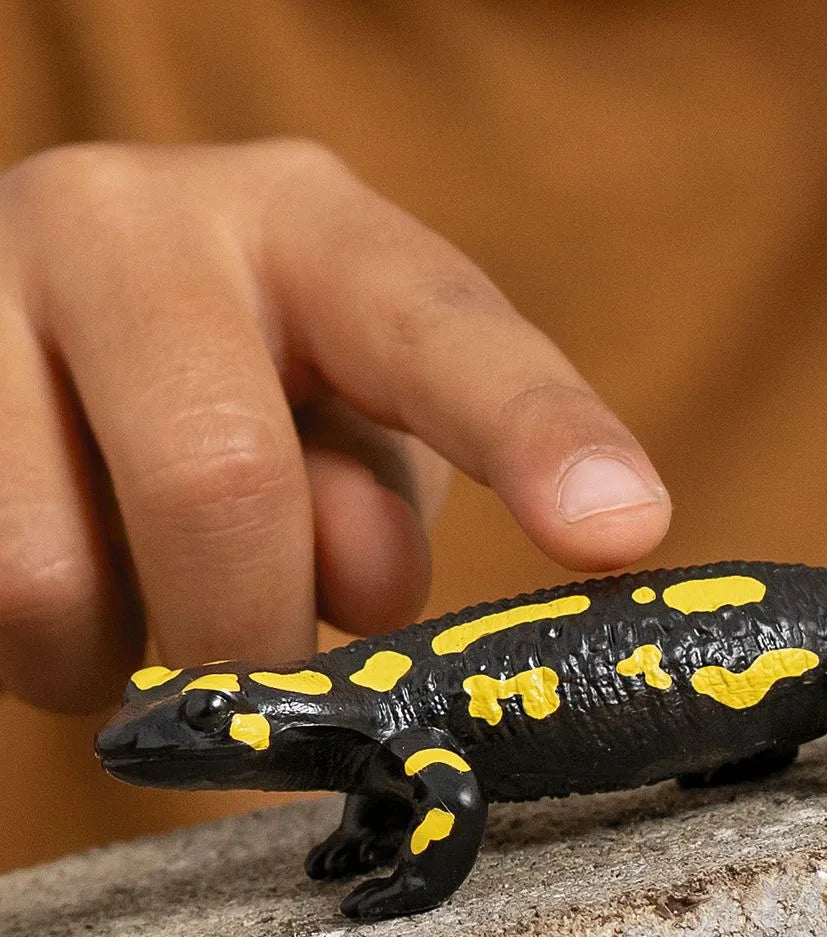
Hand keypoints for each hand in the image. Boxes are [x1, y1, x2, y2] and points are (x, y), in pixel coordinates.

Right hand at [0, 140, 669, 712]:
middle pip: (220, 477)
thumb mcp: (342, 425)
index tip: (623, 529)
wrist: (38, 330)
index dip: (536, 435)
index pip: (440, 332)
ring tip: (156, 602)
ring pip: (50, 573)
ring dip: (133, 650)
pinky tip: (80, 580)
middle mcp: (134, 224)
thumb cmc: (241, 383)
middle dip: (258, 630)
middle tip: (272, 677)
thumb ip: (379, 496)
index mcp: (306, 227)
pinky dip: (53, 649)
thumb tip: (371, 583)